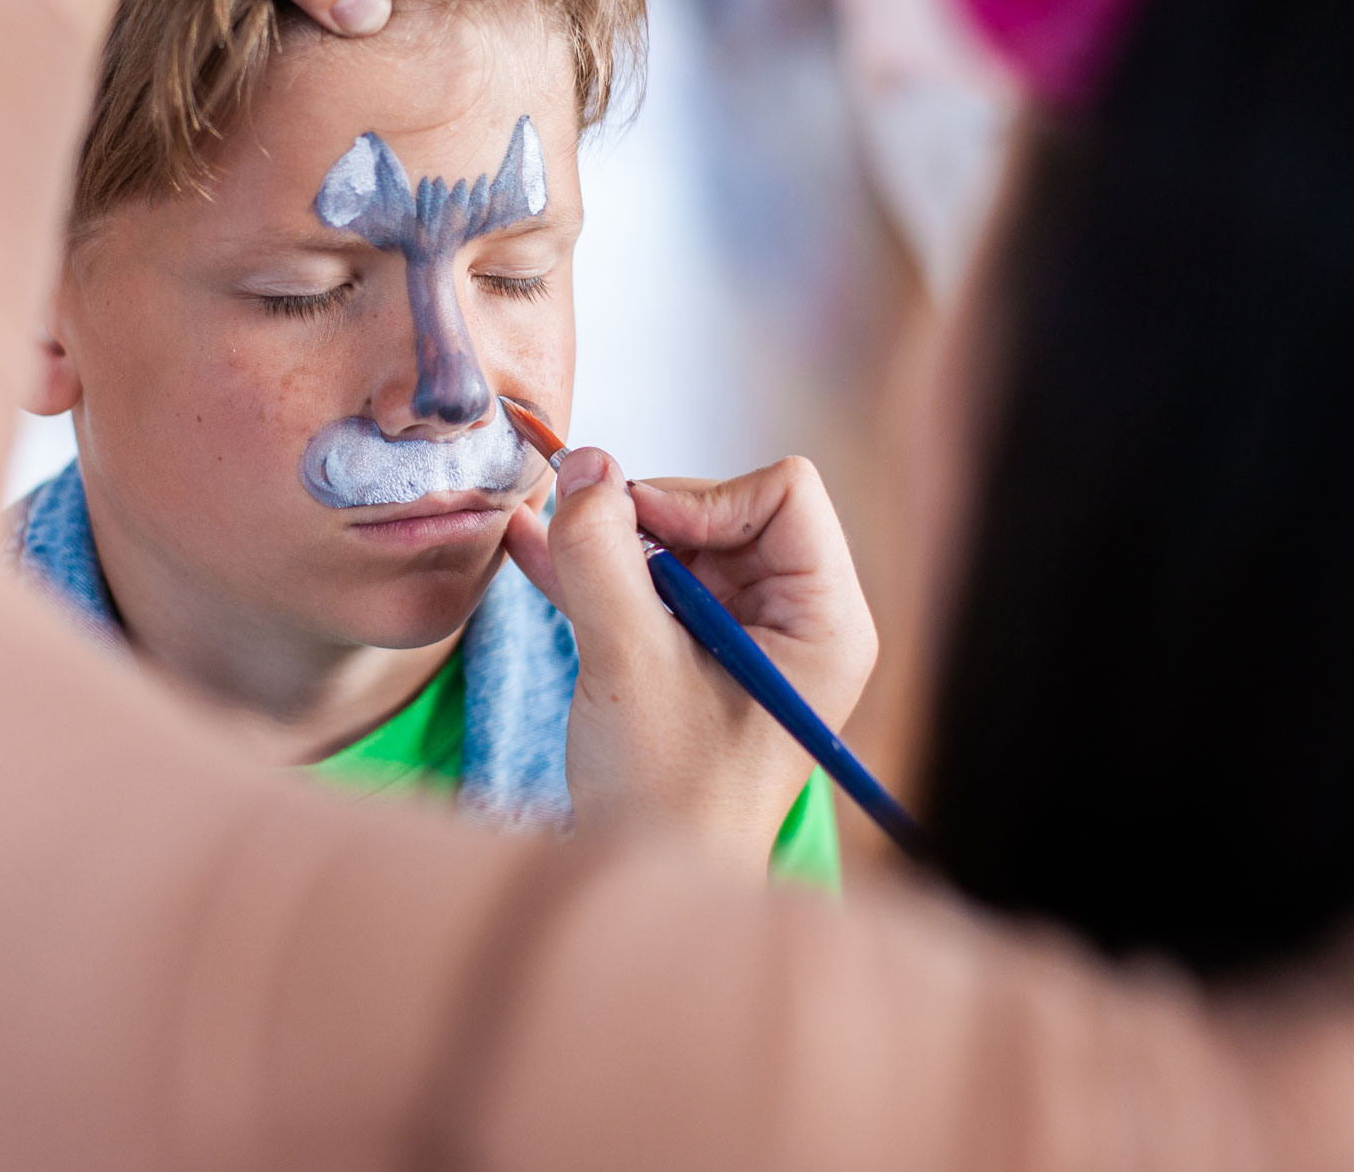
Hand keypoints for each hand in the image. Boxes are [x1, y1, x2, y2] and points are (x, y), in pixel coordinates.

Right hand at [505, 451, 878, 874]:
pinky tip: (530, 546)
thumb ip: (602, 557)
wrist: (642, 887)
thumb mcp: (628, 662)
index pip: (784, 494)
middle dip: (647, 522)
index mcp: (823, 623)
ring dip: (611, 544)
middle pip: (723, 508)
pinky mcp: (691, 653)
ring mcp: (741, 635)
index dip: (702, 495)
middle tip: (582, 550)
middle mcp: (795, 621)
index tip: (634, 530)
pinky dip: (597, 569)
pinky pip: (648, 582)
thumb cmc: (665, 798)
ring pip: (676, 540)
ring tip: (546, 543)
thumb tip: (583, 466)